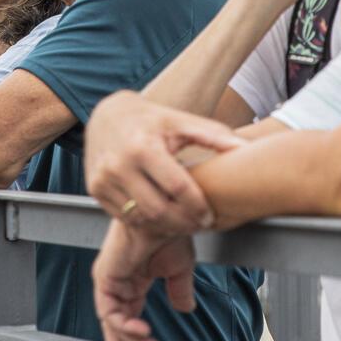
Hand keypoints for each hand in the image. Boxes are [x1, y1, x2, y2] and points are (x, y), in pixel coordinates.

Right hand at [84, 93, 243, 236]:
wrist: (107, 114)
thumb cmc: (152, 119)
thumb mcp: (182, 122)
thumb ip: (214, 135)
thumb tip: (245, 148)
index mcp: (143, 147)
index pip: (178, 189)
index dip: (198, 207)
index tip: (210, 216)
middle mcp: (118, 165)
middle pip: (158, 211)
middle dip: (183, 223)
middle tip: (198, 224)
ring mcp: (103, 179)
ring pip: (140, 218)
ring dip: (165, 226)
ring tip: (182, 222)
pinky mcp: (94, 189)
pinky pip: (124, 216)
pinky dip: (144, 221)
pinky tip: (160, 216)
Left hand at [92, 220, 196, 340]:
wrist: (169, 216)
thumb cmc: (173, 234)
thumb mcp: (180, 270)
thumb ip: (179, 291)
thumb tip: (185, 310)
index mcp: (131, 281)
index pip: (126, 317)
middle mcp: (117, 283)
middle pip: (114, 325)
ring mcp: (108, 280)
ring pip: (113, 323)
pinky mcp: (104, 277)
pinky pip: (110, 311)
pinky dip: (124, 326)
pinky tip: (142, 332)